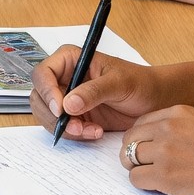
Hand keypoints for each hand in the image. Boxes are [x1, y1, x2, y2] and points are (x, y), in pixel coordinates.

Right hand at [30, 46, 161, 138]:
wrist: (153, 101)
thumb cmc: (140, 82)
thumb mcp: (119, 83)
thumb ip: (93, 92)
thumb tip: (68, 104)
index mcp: (70, 60)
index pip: (43, 73)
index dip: (46, 91)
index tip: (60, 109)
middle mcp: (64, 78)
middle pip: (40, 97)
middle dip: (55, 116)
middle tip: (76, 126)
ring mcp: (67, 98)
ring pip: (48, 116)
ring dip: (66, 128)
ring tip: (91, 131)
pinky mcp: (74, 116)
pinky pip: (63, 128)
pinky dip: (75, 134)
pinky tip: (95, 132)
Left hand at [110, 104, 193, 194]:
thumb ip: (179, 126)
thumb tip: (155, 137)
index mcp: (178, 112)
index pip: (141, 122)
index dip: (141, 138)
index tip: (147, 149)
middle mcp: (168, 127)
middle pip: (130, 139)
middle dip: (133, 153)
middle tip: (144, 164)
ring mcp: (165, 151)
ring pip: (129, 158)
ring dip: (136, 168)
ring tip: (152, 175)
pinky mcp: (164, 175)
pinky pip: (136, 178)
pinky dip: (143, 184)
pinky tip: (158, 185)